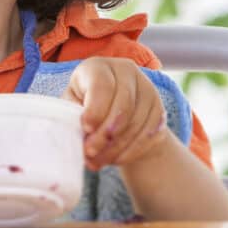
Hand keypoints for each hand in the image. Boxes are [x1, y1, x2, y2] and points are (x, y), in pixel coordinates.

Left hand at [61, 57, 167, 171]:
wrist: (112, 110)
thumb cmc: (83, 104)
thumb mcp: (71, 103)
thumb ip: (70, 114)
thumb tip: (68, 134)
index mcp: (99, 66)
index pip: (102, 85)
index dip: (95, 108)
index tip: (85, 128)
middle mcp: (126, 72)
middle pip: (123, 105)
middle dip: (105, 133)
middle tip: (89, 152)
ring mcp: (147, 89)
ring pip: (137, 122)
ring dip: (116, 147)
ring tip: (97, 162)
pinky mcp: (159, 109)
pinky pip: (149, 134)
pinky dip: (131, 151)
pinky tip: (114, 159)